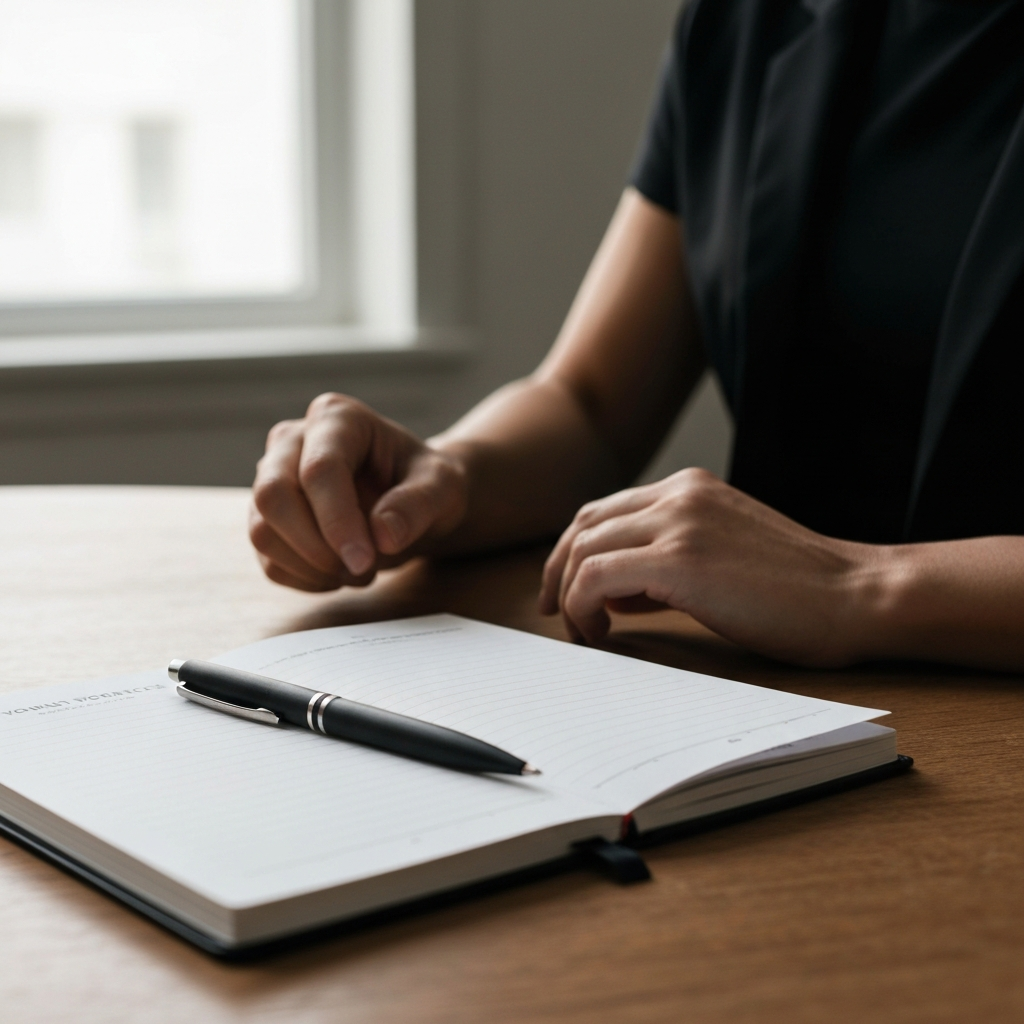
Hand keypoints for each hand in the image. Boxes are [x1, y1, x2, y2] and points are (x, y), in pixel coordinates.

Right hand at [249, 393, 467, 590]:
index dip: (337, 521)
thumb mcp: (443, 487)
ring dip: (312, 567)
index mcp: (338, 419)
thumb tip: (382, 536)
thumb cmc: (426, 483)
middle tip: (363, 569)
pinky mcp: (266, 518)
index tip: (364, 562)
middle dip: (315, 547)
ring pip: (261, 531)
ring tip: (362, 570)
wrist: (414, 499)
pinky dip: (306, 580)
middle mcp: (293, 440)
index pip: (319, 470)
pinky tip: (342, 573)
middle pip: (272, 495)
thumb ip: (418, 504)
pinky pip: (269, 560)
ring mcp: (272, 478)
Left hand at [539, 468, 886, 666]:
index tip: (563, 592)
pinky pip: (595, 579)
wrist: (854, 596)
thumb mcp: (721, 558)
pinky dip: (582, 608)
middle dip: (557, 571)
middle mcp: (678, 494)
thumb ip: (665, 563)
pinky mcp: (680, 560)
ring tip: (583, 634)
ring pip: (583, 550)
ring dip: (569, 595)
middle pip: (584, 526)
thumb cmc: (797, 591)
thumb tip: (614, 593)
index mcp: (689, 488)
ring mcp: (679, 522)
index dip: (572, 552)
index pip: (604, 511)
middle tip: (553, 613)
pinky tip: (600, 636)